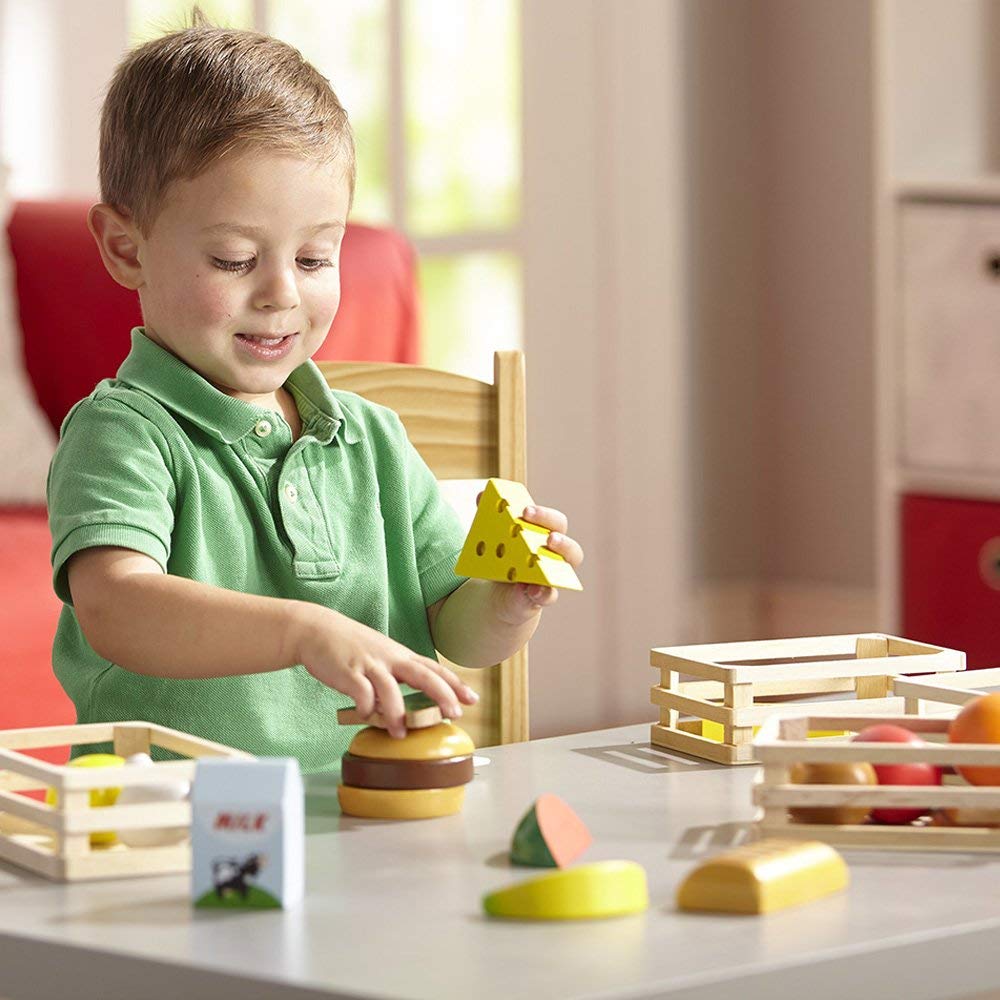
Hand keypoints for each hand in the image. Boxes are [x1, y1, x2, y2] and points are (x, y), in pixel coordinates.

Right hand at [293, 605, 477, 738]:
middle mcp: (389, 658)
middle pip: (422, 675)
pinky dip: (365, 707)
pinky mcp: (347, 672)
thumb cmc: (350, 647)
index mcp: (400, 655)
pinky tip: (365, 715)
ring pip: (389, 689)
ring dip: (396, 712)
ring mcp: (368, 664)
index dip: (454, 684)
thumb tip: (407, 704)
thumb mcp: (381, 655)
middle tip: (455, 713)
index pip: (434, 669)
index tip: (472, 698)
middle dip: (441, 694)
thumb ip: (396, 676)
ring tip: (401, 732)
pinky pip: (360, 692)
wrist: (316, 629)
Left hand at [481, 495, 583, 625]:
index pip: (555, 522)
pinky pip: (548, 595)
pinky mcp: (542, 596)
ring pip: (565, 571)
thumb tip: (482, 495)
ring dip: (554, 567)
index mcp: (546, 535)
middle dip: (558, 539)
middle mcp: (555, 556)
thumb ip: (490, 516)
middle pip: (568, 545)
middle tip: (546, 537)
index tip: (526, 511)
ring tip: (539, 558)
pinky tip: (530, 589)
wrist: (501, 589)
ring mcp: (552, 578)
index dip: (544, 515)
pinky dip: (542, 592)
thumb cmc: (504, 554)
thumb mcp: (496, 535)